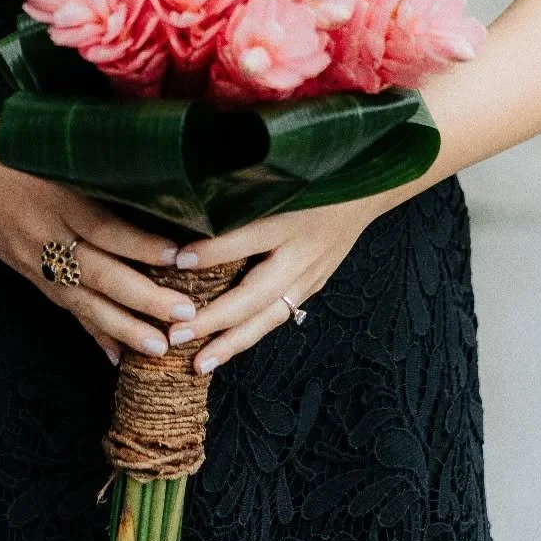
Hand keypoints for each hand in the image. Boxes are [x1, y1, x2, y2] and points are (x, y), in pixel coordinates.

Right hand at [0, 115, 197, 365]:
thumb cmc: (13, 146)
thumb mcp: (54, 146)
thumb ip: (98, 161)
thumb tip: (156, 169)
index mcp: (56, 197)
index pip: (104, 227)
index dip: (140, 244)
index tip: (180, 255)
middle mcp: (45, 234)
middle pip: (99, 273)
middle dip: (144, 299)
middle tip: (185, 314)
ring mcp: (34, 260)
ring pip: (83, 301)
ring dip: (123, 327)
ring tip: (160, 347)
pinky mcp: (29, 275)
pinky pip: (66, 308)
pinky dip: (93, 332)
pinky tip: (116, 356)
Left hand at [166, 197, 385, 376]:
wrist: (364, 191)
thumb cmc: (313, 177)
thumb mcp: (283, 176)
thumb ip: (244, 189)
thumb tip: (192, 198)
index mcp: (291, 218)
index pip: (248, 238)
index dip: (214, 251)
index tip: (177, 260)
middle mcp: (302, 253)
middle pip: (257, 294)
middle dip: (215, 318)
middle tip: (177, 334)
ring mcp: (310, 276)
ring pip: (268, 317)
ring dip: (232, 342)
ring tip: (199, 364)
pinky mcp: (313, 287)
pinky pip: (278, 316)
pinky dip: (250, 335)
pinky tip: (224, 350)